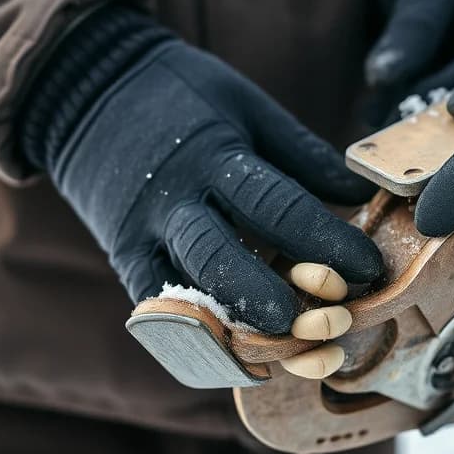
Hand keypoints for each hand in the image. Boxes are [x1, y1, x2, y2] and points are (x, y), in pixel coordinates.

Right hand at [25, 17, 382, 332]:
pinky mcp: (123, 260)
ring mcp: (141, 237)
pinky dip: (198, 343)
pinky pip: (158, 314)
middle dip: (274, 296)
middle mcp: (174, 203)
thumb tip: (359, 192)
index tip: (370, 268)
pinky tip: (243, 364)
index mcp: (213, 157)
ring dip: (238, 333)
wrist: (83, 88)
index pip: (275, 204)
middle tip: (324, 323)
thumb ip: (301, 152)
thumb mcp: (246, 105)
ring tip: (289, 356)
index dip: (325, 240)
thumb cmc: (183, 94)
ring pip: (185, 297)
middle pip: (221, 259)